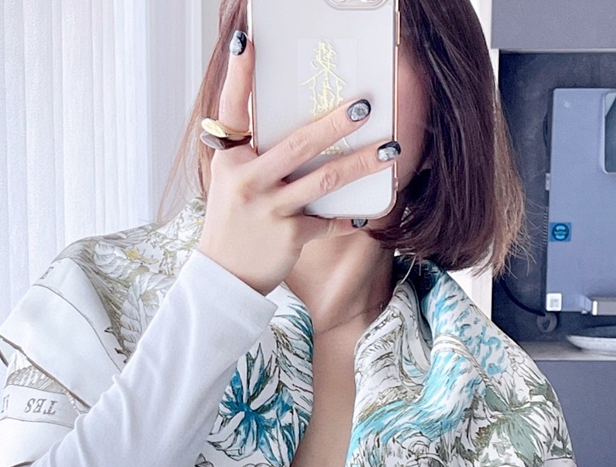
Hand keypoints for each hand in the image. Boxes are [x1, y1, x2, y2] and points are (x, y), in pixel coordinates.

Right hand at [198, 31, 398, 295]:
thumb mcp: (231, 181)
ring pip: (324, 180)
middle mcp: (246, 180)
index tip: (248, 42)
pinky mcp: (289, 236)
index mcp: (230, 159)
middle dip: (336, 122)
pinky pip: (328, 222)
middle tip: (366, 105)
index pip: (232, 109)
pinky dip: (347, 219)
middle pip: (298, 143)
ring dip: (361, 164)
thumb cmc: (232, 222)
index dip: (240, 75)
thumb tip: (301, 127)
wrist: (225, 276)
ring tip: (390, 150)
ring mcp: (269, 209)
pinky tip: (366, 214)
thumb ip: (254, 153)